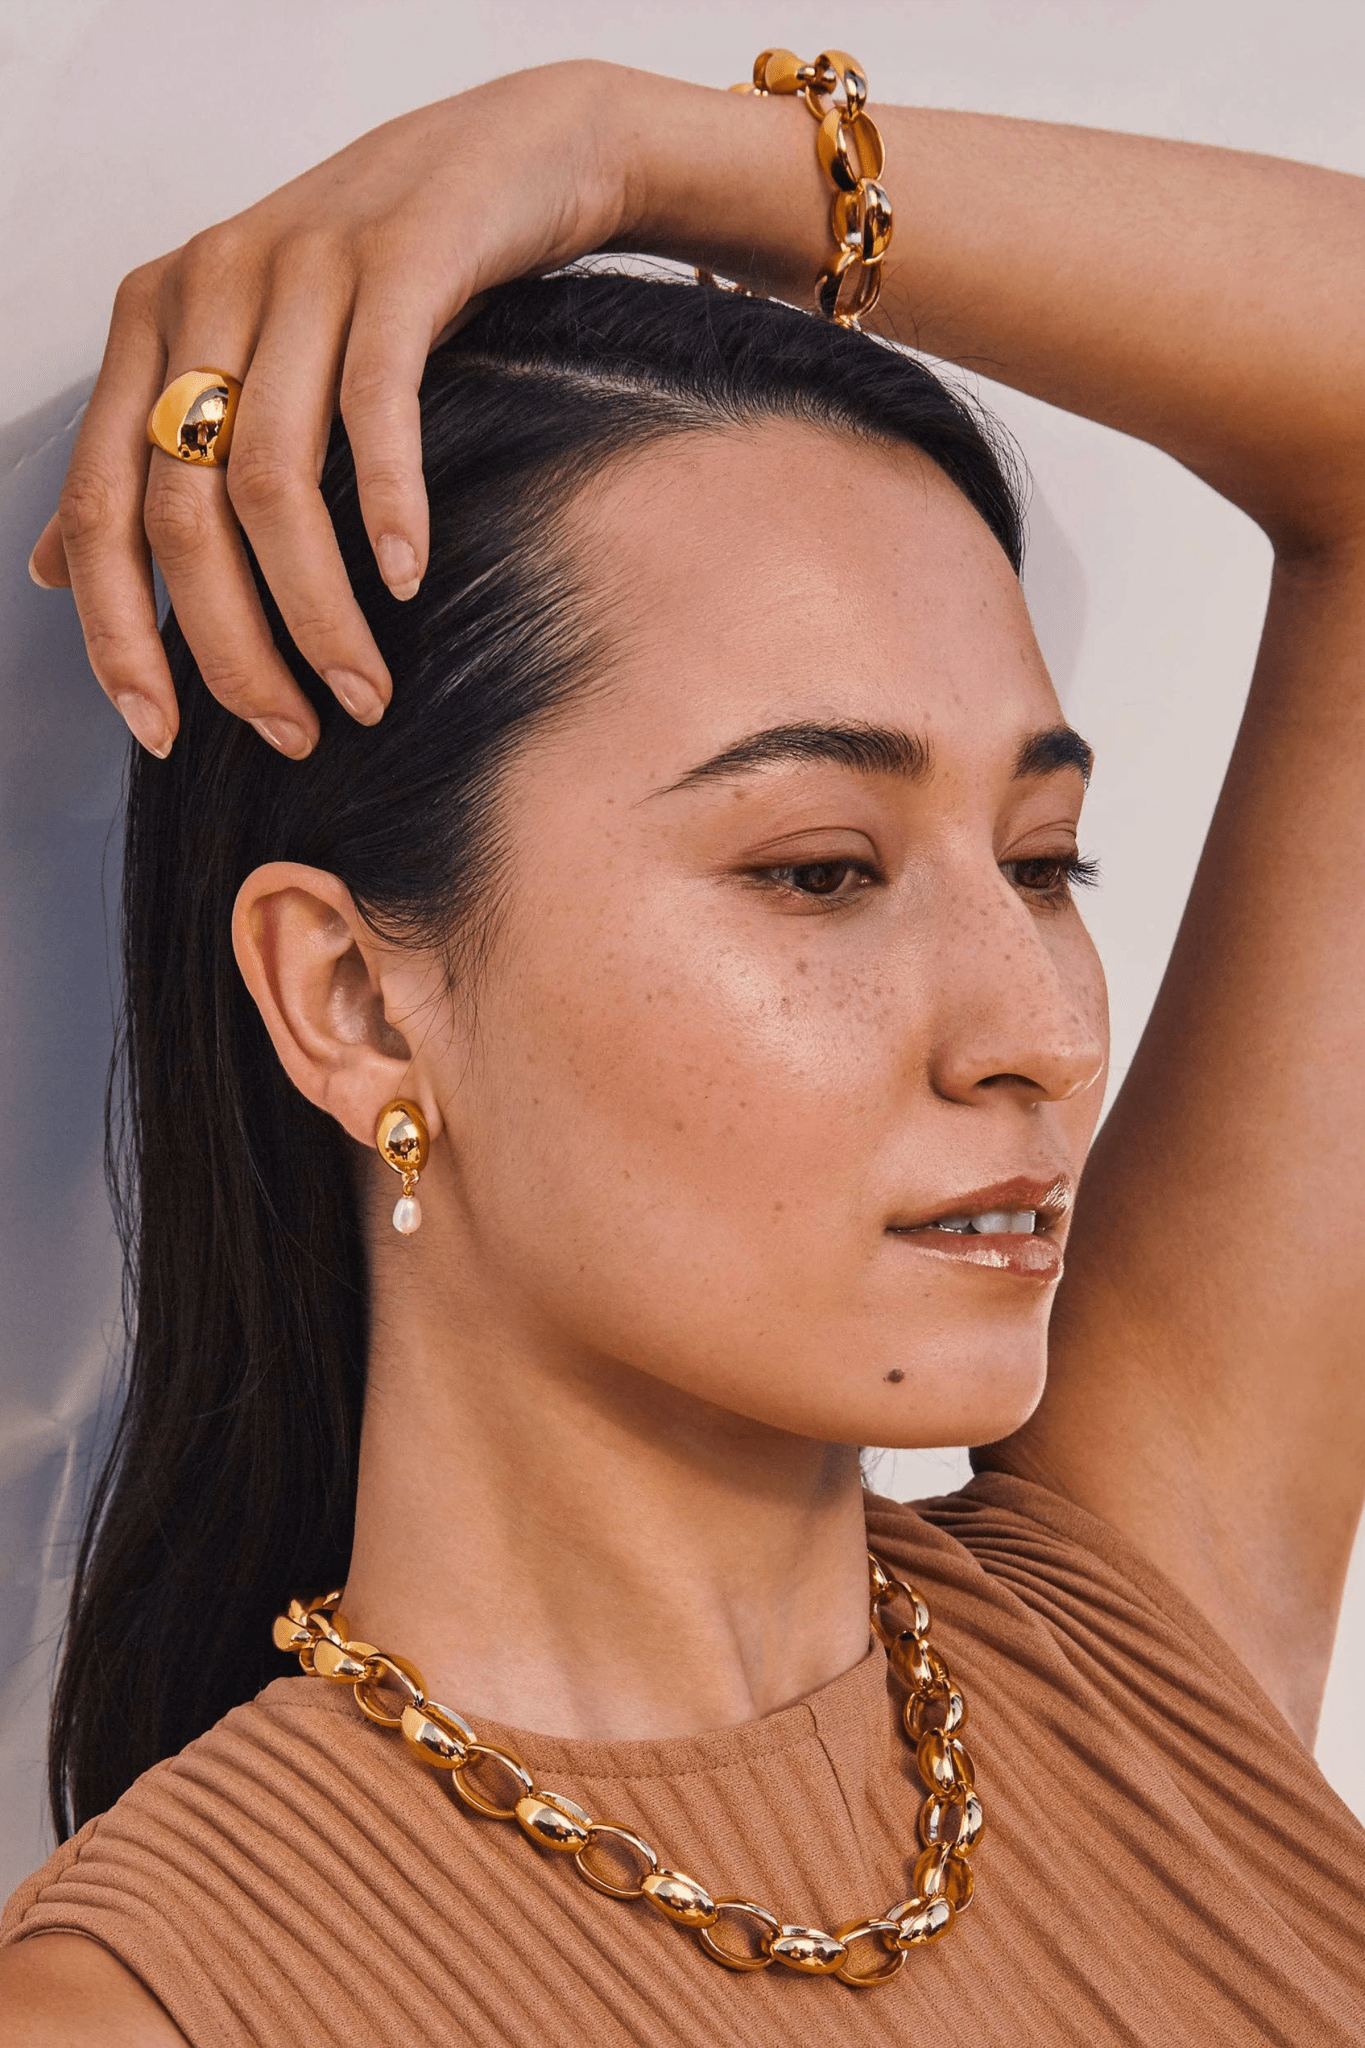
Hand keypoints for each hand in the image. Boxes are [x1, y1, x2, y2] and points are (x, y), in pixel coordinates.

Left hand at [30, 61, 633, 758]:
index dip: (119, 633)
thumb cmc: (373, 272)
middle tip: (292, 732)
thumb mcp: (240, 350)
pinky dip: (390, 503)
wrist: (504, 151)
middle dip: (233, 650)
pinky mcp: (398, 262)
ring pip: (273, 480)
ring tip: (364, 692)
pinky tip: (408, 576)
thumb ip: (144, 451)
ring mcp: (300, 270)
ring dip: (317, 611)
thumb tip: (50, 570)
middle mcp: (209, 288)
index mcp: (151, 320)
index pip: (100, 506)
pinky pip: (374, 406)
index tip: (159, 732)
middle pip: (184, 512)